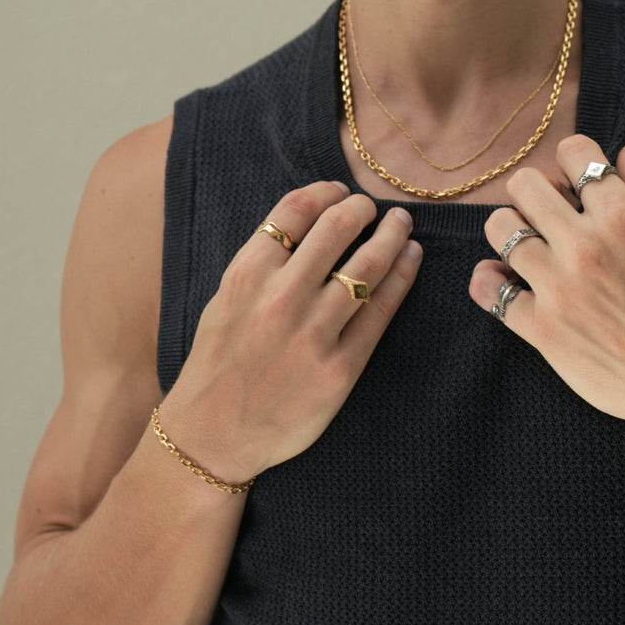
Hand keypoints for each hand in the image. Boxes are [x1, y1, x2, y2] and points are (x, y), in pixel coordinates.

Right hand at [160, 181, 422, 481]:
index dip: (325, 192)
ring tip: (401, 225)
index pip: (295, 211)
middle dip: (362, 209)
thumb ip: (263, 263)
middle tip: (374, 207)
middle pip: (337, 229)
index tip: (340, 191)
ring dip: (391, 235)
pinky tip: (410, 260)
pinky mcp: (341, 368)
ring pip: (367, 265)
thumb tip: (311, 221)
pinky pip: (381, 310)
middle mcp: (280, 298)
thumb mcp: (225, 300)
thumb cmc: (219, 363)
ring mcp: (313, 334)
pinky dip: (401, 277)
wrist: (214, 434)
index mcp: (247, 275)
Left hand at [468, 137, 624, 441]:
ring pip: (500, 229)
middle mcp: (585, 246)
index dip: (574, 162)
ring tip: (529, 247)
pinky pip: (488, 291)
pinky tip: (505, 281)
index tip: (578, 183)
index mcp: (623, 217)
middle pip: (524, 185)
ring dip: (512, 232)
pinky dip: (489, 281)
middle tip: (550, 214)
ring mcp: (558, 288)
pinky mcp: (542, 329)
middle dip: (537, 192)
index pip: (573, 153)